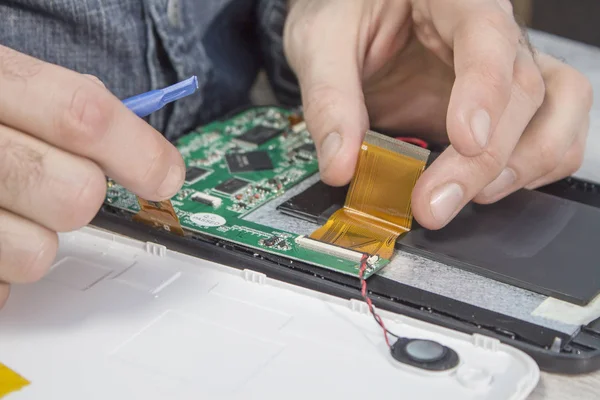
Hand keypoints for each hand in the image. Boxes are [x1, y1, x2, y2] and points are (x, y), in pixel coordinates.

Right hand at [0, 46, 184, 306]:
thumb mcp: (8, 84)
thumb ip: (74, 111)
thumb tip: (157, 162)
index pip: (81, 115)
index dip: (138, 152)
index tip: (165, 175)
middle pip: (74, 194)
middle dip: (83, 196)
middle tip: (62, 182)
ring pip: (39, 253)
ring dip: (35, 238)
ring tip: (6, 209)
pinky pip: (1, 287)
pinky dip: (1, 267)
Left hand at [284, 0, 592, 228]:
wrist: (355, 15)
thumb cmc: (345, 13)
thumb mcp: (322, 42)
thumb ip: (330, 99)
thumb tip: (340, 165)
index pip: (487, 35)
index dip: (484, 91)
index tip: (465, 141)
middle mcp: (489, 31)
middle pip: (522, 88)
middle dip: (484, 160)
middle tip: (435, 203)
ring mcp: (502, 66)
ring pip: (558, 107)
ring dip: (523, 164)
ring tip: (471, 199)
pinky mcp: (501, 102)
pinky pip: (551, 128)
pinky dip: (533, 166)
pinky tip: (488, 187)